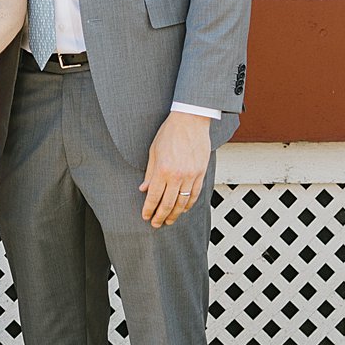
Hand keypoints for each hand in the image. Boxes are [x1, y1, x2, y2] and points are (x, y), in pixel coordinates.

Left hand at [140, 111, 211, 228]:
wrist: (191, 120)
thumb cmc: (169, 133)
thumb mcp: (153, 151)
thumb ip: (149, 173)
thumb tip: (144, 190)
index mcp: (162, 169)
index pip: (154, 197)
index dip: (149, 209)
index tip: (145, 217)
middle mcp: (177, 175)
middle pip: (168, 204)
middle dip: (160, 216)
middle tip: (156, 224)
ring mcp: (191, 175)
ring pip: (182, 203)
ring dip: (175, 214)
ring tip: (168, 220)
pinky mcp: (201, 173)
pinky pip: (195, 195)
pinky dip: (188, 205)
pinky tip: (182, 209)